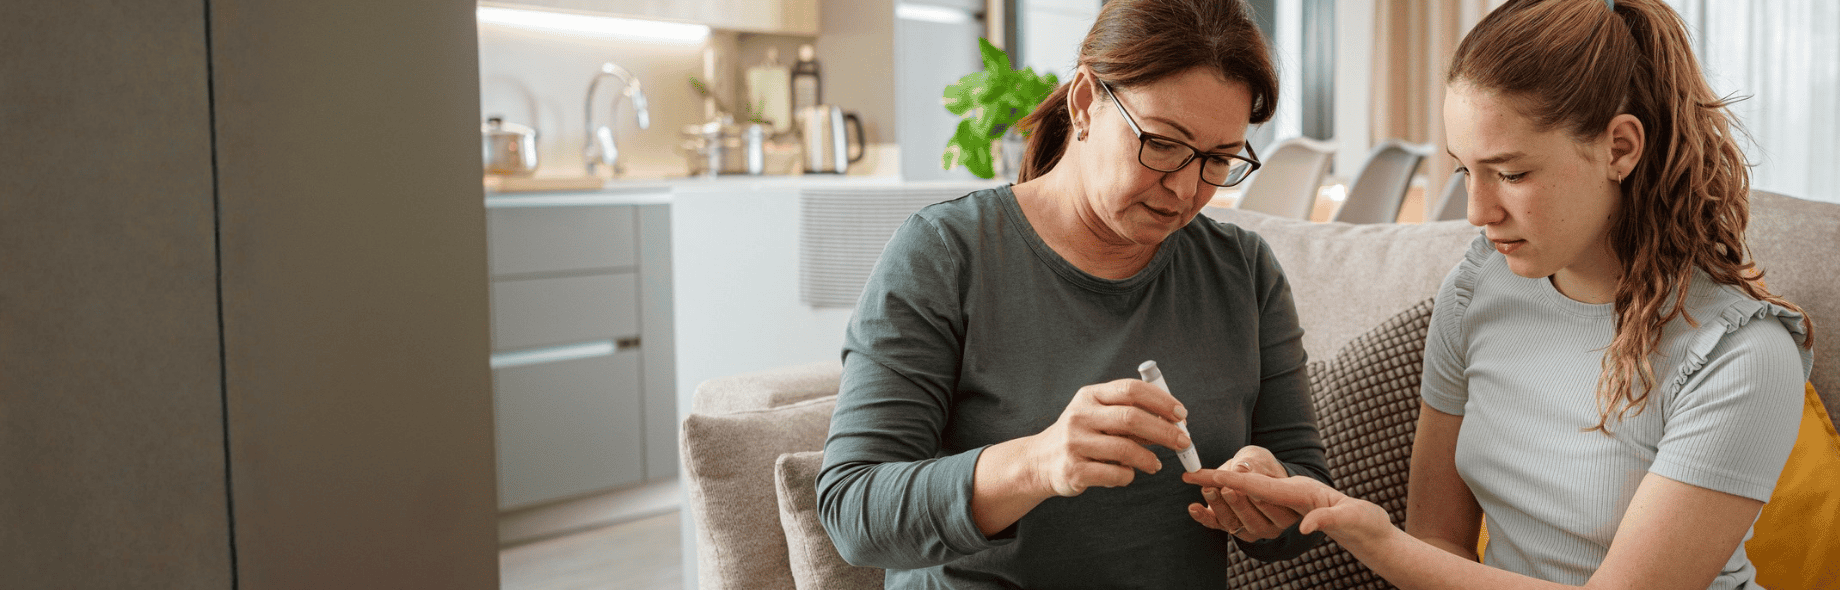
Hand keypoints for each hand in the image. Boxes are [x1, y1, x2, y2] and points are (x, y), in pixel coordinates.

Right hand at [1021, 378, 1190, 497]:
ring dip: (1149, 459)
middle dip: (1165, 431)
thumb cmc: (1082, 435)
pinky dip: (1129, 476)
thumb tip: (1174, 422)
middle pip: (1131, 419)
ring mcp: (1074, 443)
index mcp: (1090, 396)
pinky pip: (1115, 474)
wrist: (1040, 461)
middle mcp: (1080, 416)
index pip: (1131, 389)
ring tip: (1155, 464)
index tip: (1182, 414)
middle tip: (1183, 442)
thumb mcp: (1099, 415)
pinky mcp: (1073, 470)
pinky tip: (1128, 474)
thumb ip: (1130, 414)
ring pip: (1125, 450)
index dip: (1161, 401)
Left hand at [1184, 446, 1301, 541]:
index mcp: (1285, 510)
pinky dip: (1203, 516)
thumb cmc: (1262, 465)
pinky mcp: (1228, 526)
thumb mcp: (1260, 459)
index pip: (1270, 503)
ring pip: (1232, 522)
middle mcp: (1269, 524)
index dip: (1255, 492)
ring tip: (1207, 490)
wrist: (1251, 470)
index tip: (1242, 482)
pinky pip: (1215, 524)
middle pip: (1251, 518)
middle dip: (1236, 503)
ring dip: (1218, 506)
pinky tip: (1194, 508)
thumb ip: (1255, 465)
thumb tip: (1242, 469)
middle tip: (1225, 489)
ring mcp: (1247, 528)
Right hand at [1184, 468, 1392, 544]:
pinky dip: (1230, 506)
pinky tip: (1211, 507)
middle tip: (1197, 482)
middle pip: (1245, 486)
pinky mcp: (1283, 508)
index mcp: (1299, 491)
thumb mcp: (1354, 518)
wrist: (1370, 523)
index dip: (1225, 478)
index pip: (1256, 484)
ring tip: (1202, 492)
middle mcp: (1288, 491)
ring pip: (1245, 495)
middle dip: (1219, 485)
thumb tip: (1306, 526)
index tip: (1197, 475)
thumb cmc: (1365, 520)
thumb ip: (1330, 518)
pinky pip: (1250, 506)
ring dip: (1223, 496)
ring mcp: (1284, 498)